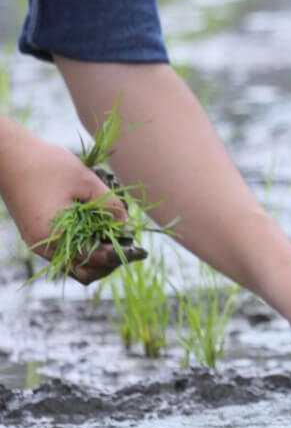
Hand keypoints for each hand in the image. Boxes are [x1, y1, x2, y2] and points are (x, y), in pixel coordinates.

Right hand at [0, 135, 143, 284]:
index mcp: (53, 235)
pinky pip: (65, 253)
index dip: (122, 255)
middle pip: (86, 272)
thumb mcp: (86, 182)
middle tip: (129, 246)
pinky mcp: (36, 235)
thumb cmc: (46, 164)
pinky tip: (98, 231)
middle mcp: (43, 246)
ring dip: (97, 258)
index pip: (96, 259)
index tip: (141, 250)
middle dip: (110, 262)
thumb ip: (111, 207)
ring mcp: (38, 243)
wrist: (8, 154)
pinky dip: (84, 248)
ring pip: (75, 265)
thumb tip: (128, 229)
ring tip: (114, 238)